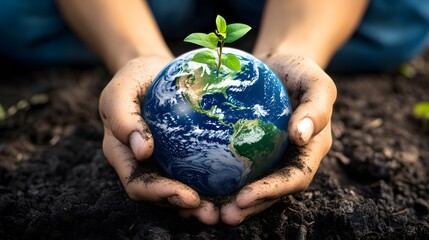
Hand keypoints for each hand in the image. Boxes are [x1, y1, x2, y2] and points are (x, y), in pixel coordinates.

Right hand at [99, 56, 218, 224]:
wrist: (152, 72)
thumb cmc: (133, 79)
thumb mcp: (120, 91)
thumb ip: (123, 118)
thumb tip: (142, 151)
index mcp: (123, 155)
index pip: (138, 184)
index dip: (161, 194)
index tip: (188, 197)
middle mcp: (143, 165)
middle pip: (162, 196)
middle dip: (186, 208)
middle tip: (213, 213)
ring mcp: (163, 163)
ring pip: (181, 190)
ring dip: (203, 204)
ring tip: (228, 210)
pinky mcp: (183, 156)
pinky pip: (198, 172)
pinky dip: (214, 183)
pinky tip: (237, 184)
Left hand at [220, 53, 336, 224]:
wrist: (280, 64)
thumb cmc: (301, 71)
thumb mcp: (316, 82)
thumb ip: (316, 108)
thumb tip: (300, 136)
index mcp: (310, 150)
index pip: (295, 178)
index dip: (272, 191)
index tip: (245, 197)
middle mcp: (291, 159)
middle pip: (272, 191)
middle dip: (250, 207)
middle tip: (224, 216)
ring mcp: (271, 156)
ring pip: (252, 184)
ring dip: (233, 201)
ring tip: (207, 210)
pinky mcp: (251, 149)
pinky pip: (236, 165)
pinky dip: (220, 176)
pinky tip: (196, 180)